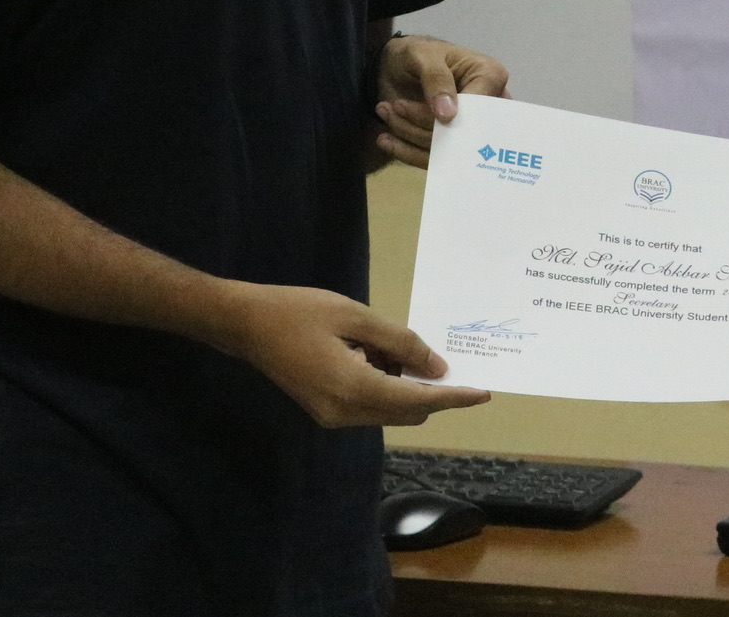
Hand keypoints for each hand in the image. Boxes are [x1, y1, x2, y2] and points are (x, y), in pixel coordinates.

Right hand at [221, 281, 491, 426]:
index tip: (483, 391)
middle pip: (406, 412)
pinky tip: (377, 355)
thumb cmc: (298, 311)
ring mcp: (332, 417)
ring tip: (399, 347)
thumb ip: (400, 342)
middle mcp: (344, 414)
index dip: (453, 397)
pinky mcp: (325, 411)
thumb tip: (438, 368)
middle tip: (448, 358)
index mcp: (353, 389)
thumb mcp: (355, 316)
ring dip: (406, 387)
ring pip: (388, 411)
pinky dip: (386, 386)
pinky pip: (370, 405)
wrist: (245, 325)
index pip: (417, 401)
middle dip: (432, 392)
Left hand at [374, 34, 510, 169]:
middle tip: (391, 111)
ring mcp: (472, 129)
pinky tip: (386, 139)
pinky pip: (436, 160)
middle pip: (463, 134)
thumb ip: (436, 79)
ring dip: (410, 136)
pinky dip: (408, 152)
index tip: (404, 107)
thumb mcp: (422, 55)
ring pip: (446, 150)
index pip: (475, 109)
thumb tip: (448, 116)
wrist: (396, 68)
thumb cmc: (415, 55)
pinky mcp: (453, 145)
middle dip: (421, 128)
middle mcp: (488, 108)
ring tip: (386, 114)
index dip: (444, 116)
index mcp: (490, 77)